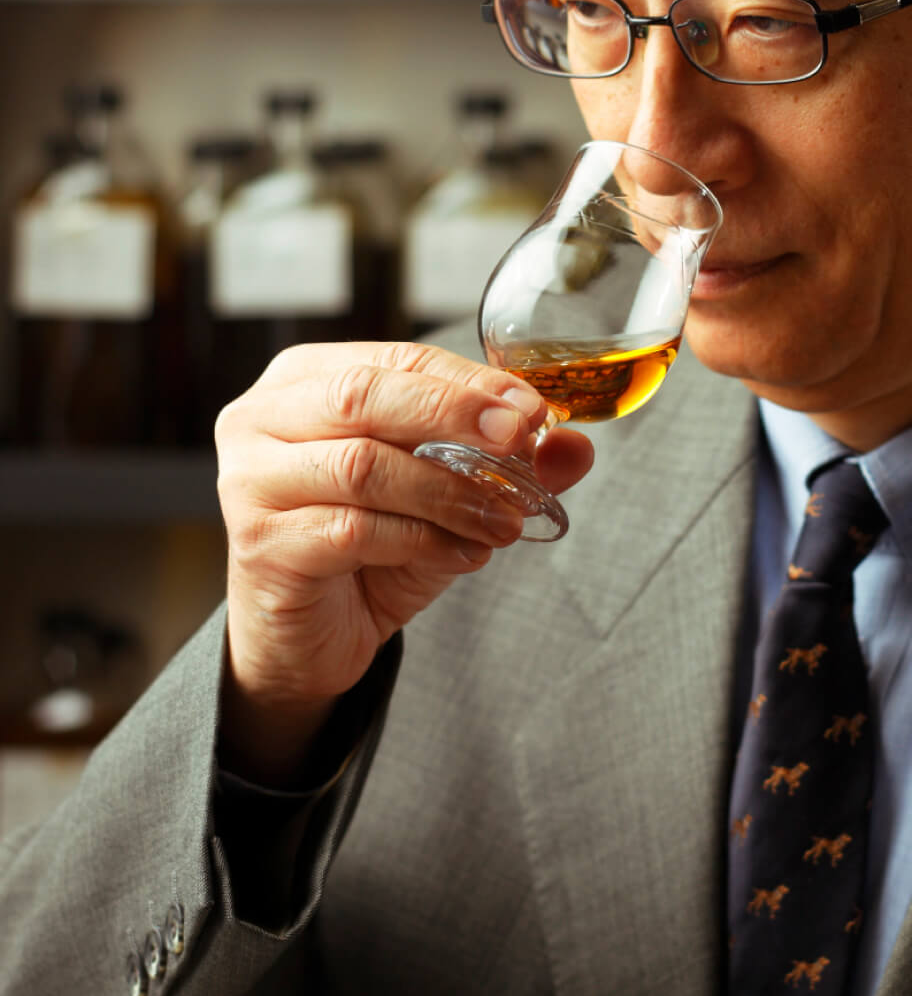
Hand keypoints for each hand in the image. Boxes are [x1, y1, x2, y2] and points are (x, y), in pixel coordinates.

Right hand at [215, 341, 594, 784]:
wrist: (308, 636)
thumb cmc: (370, 546)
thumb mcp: (447, 493)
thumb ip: (505, 464)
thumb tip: (576, 446)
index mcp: (306, 380)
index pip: (397, 360)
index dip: (469, 382)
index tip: (532, 411)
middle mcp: (263, 417)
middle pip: (365, 395)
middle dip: (455, 415)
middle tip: (520, 443)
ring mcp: (251, 479)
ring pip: (363, 465)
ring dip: (449, 492)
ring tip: (504, 519)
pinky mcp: (261, 542)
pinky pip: (353, 531)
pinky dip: (422, 539)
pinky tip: (462, 553)